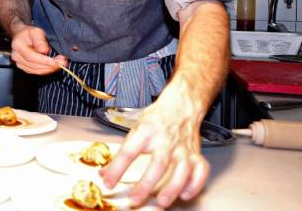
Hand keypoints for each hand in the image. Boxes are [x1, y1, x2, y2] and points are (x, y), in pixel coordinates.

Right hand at [10, 24, 67, 73]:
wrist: (22, 35)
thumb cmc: (29, 33)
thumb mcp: (36, 31)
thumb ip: (40, 40)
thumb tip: (44, 50)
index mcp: (18, 46)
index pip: (31, 57)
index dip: (44, 61)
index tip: (56, 62)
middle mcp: (16, 56)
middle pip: (34, 65)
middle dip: (50, 66)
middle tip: (63, 63)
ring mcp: (19, 63)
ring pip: (36, 70)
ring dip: (50, 69)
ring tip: (60, 64)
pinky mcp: (24, 67)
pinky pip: (36, 72)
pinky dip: (46, 70)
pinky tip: (53, 66)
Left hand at [99, 92, 207, 207]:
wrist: (181, 105)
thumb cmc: (156, 118)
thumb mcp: (135, 128)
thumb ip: (122, 152)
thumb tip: (105, 173)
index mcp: (146, 131)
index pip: (129, 151)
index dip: (117, 168)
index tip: (108, 182)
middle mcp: (166, 139)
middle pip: (158, 163)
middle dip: (146, 184)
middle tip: (135, 199)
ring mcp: (183, 147)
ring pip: (182, 169)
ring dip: (173, 187)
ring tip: (162, 202)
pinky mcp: (196, 153)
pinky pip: (200, 170)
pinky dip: (195, 184)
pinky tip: (185, 194)